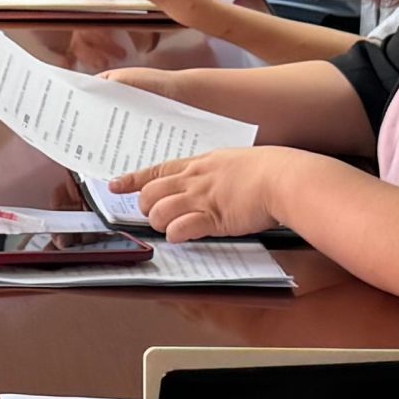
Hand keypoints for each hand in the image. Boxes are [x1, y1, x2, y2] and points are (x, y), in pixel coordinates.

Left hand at [114, 145, 292, 241]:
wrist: (284, 177)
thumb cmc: (268, 170)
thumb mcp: (234, 163)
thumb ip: (215, 173)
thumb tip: (209, 184)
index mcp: (199, 164)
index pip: (156, 170)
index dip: (132, 180)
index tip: (115, 186)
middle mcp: (194, 179)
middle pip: (151, 193)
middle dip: (146, 208)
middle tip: (154, 216)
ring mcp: (202, 198)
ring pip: (160, 211)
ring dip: (160, 223)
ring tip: (171, 228)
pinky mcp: (213, 217)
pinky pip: (181, 227)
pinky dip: (176, 234)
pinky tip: (182, 236)